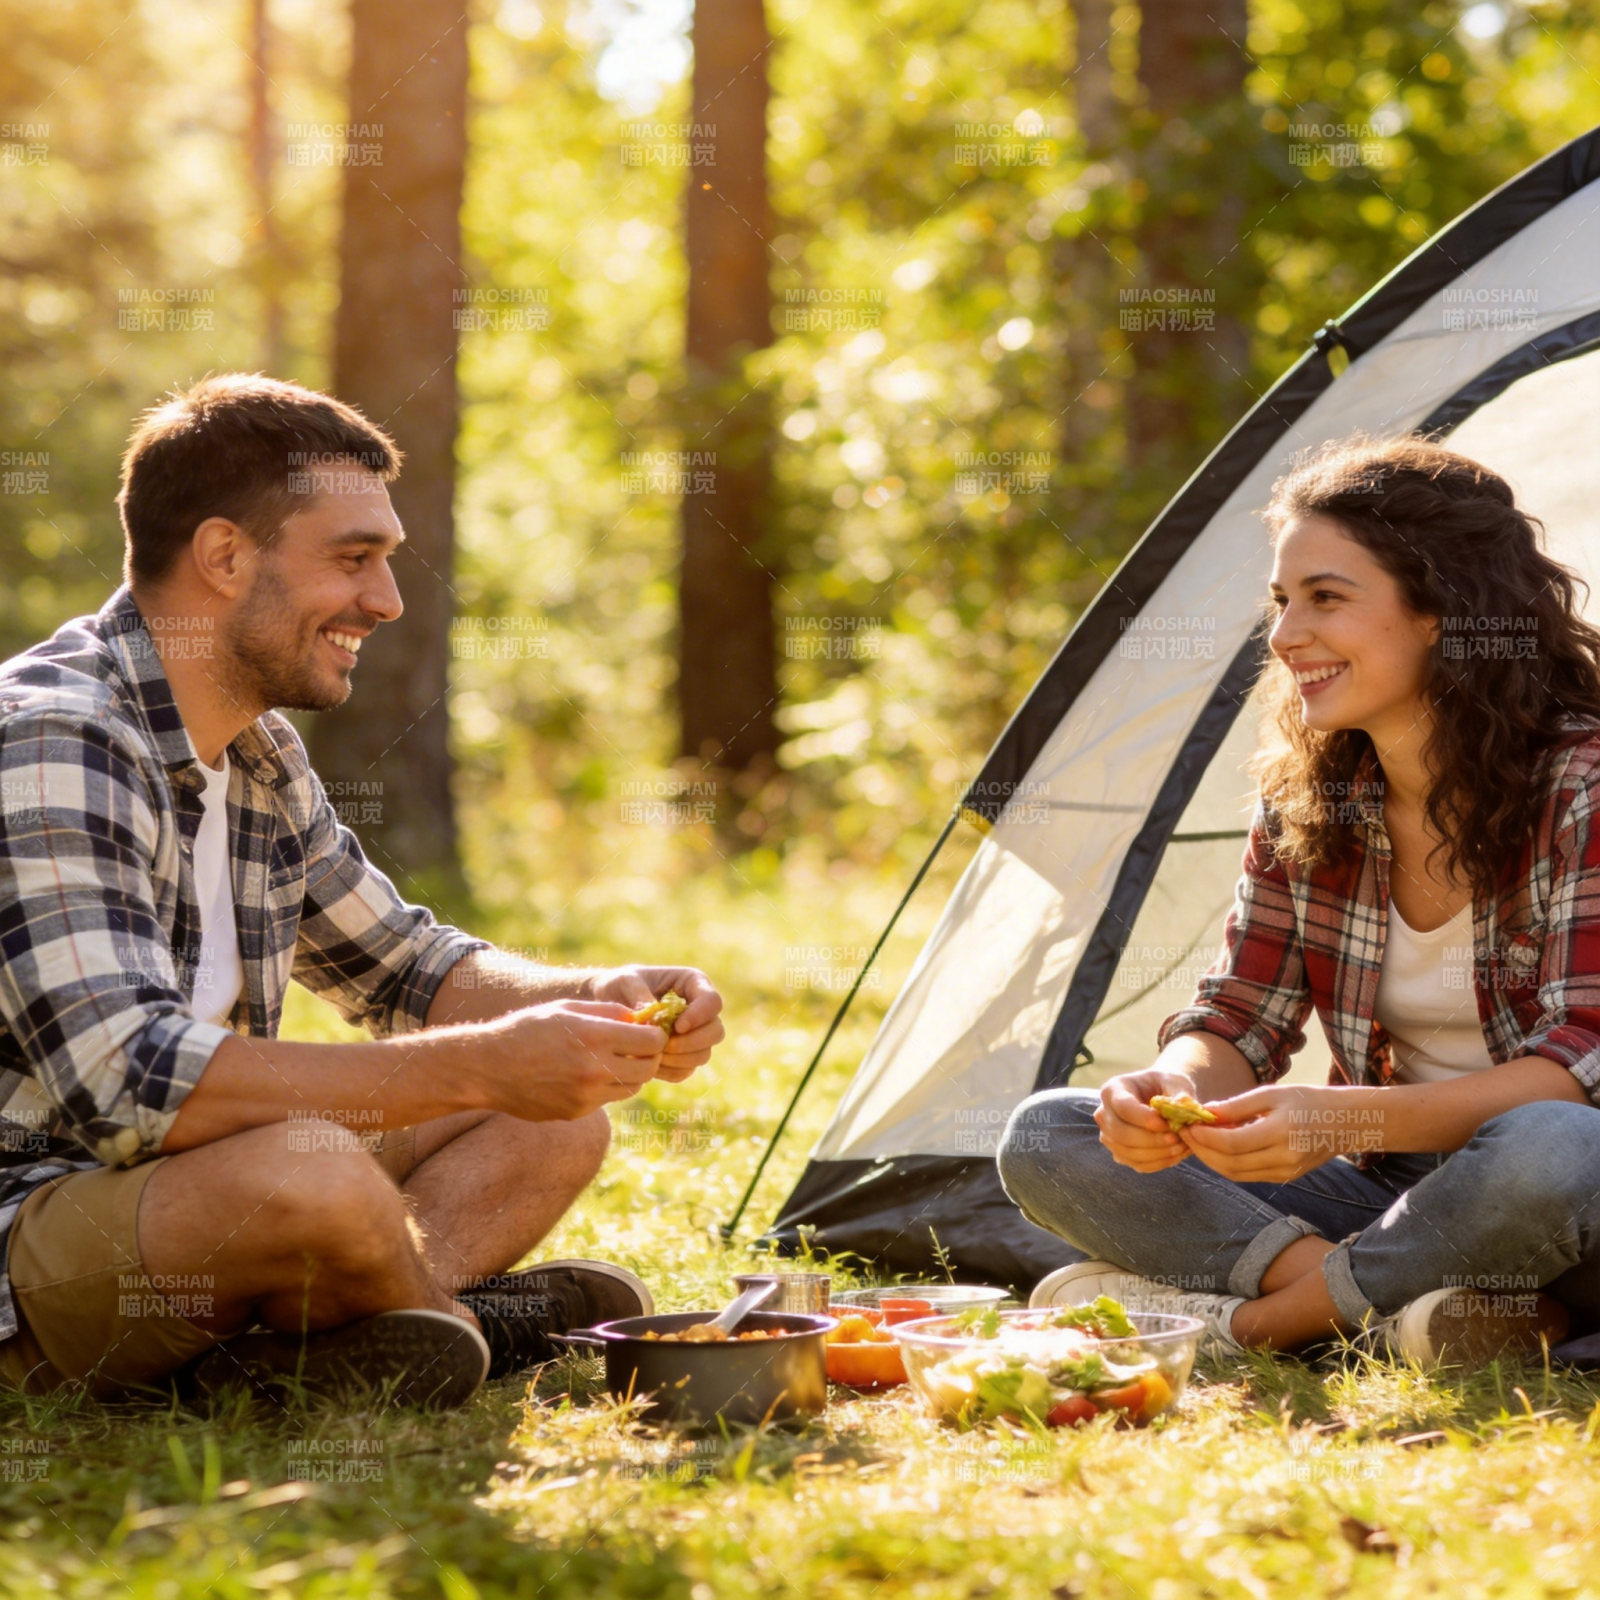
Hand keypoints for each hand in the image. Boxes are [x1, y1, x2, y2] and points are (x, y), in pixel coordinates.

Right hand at [475, 999, 667, 1120]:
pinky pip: (608, 1099)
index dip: (655, 1034)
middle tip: (638, 1046)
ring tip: (613, 1059)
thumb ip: (608, 1013)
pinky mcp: (577, 1112)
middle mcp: (594, 1069)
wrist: (488, 1068)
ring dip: (631, 1073)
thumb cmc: (527, 1030)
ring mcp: (586, 1095)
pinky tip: (587, 1074)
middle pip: (649, 1068)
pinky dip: (607, 1087)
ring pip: (632, 1087)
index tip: (648, 1030)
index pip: (651, 1041)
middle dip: (649, 1056)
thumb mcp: (567, 1010)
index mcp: (594, 1036)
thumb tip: (640, 1019)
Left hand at [587, 964, 725, 1082]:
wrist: (609, 1001)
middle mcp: (700, 1010)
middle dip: (692, 1043)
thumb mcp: (626, 981)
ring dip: (681, 1059)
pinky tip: (651, 1065)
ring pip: (704, 1054)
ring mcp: (694, 1035)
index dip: (700, 1016)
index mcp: (693, 983)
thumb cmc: (620, 984)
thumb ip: (640, 994)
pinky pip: (686, 1070)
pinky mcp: (682, 1055)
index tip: (677, 1026)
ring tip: (654, 1055)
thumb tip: (652, 1015)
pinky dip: (670, 1071)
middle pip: (715, 1031)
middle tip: (664, 1046)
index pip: (712, 1001)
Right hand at [1095, 1067, 1206, 1172]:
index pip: (1122, 1107)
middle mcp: (1104, 1113)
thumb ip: (1179, 1092)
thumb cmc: (1167, 1084)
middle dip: (1152, 1140)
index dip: (1144, 1118)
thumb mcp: (1176, 1081)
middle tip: (1178, 1137)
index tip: (1168, 1124)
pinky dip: (1160, 1162)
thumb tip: (1181, 1105)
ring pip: (1128, 1153)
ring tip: (1183, 1145)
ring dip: (1158, 1153)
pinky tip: (1178, 1153)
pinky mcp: (1121, 1154)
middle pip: (1120, 1133)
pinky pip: (1138, 1165)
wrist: (1163, 1096)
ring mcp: (1109, 1136)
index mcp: (1113, 1090)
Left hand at [1177, 1084, 1344, 1183]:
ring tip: (1196, 1141)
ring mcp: (1285, 1172)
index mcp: (1281, 1132)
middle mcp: (1284, 1158)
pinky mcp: (1285, 1178)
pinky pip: (1248, 1176)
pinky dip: (1228, 1164)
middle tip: (1184, 1134)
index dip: (1204, 1137)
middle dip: (1202, 1150)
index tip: (1187, 1125)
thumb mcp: (1271, 1094)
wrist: (1346, 1122)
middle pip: (1230, 1164)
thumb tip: (1204, 1113)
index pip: (1231, 1144)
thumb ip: (1236, 1106)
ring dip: (1211, 1160)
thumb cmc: (1307, 1101)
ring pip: (1236, 1174)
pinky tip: (1217, 1149)